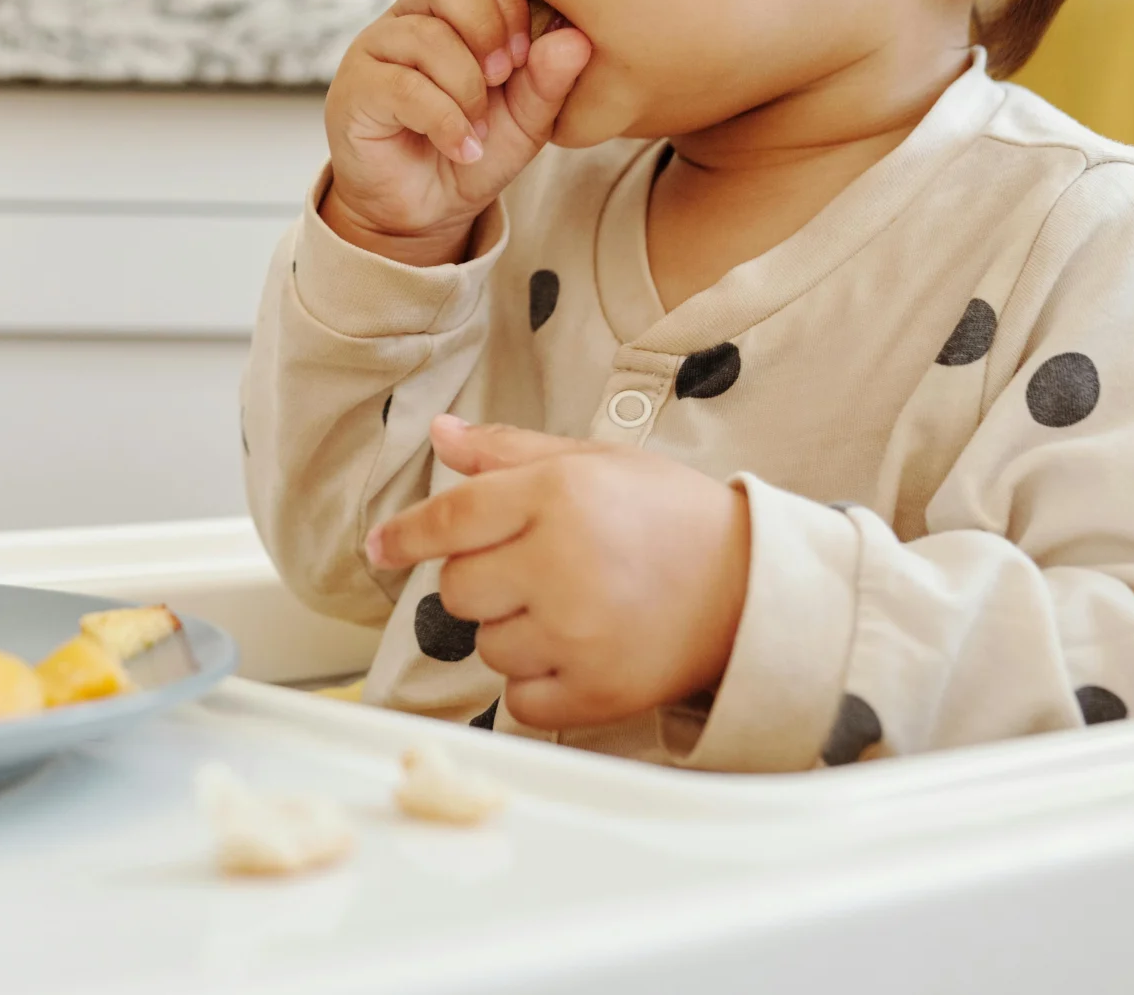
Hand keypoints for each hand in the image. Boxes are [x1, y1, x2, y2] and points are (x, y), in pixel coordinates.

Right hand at [320, 0, 591, 266]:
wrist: (423, 212)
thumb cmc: (472, 153)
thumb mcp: (525, 120)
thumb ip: (549, 80)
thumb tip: (576, 38)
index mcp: (448, 14)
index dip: (508, 3)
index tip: (525, 58)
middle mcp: (405, 21)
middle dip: (486, 27)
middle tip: (503, 78)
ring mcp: (373, 52)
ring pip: (425, 37)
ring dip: (467, 88)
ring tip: (479, 130)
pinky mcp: (354, 91)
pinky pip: (403, 87)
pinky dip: (445, 121)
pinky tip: (462, 148)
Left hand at [365, 416, 749, 730]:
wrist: (753, 588)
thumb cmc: (670, 516)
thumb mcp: (594, 461)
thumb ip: (509, 451)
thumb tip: (440, 433)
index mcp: (559, 496)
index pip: (451, 518)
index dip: (405, 535)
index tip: (380, 547)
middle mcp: (562, 563)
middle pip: (458, 590)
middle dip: (481, 581)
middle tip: (532, 571)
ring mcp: (578, 634)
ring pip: (487, 646)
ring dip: (511, 633)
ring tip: (569, 610)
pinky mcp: (597, 691)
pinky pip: (521, 700)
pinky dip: (536, 683)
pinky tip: (575, 653)